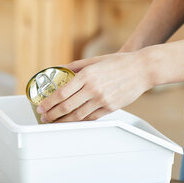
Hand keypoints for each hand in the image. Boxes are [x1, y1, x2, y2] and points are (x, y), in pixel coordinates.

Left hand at [36, 50, 153, 122]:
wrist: (142, 69)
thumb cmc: (118, 62)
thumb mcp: (94, 60)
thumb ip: (76, 66)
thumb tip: (60, 69)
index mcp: (86, 75)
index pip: (61, 93)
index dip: (48, 103)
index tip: (41, 107)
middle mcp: (92, 89)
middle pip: (66, 107)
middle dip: (52, 114)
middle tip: (44, 117)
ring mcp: (102, 100)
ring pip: (78, 116)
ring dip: (63, 121)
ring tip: (54, 122)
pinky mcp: (111, 107)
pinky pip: (91, 118)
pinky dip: (80, 121)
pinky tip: (72, 122)